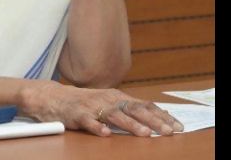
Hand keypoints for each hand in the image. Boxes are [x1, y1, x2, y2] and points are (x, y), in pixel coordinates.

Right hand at [22, 81, 184, 136]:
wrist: (52, 97)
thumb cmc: (84, 102)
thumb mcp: (108, 102)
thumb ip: (128, 108)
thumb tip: (156, 116)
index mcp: (117, 97)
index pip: (144, 105)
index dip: (161, 115)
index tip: (178, 126)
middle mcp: (107, 99)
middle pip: (133, 109)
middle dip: (152, 121)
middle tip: (168, 131)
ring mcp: (92, 106)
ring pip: (114, 115)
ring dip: (130, 124)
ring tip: (144, 133)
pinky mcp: (77, 115)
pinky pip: (88, 121)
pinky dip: (97, 127)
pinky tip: (105, 134)